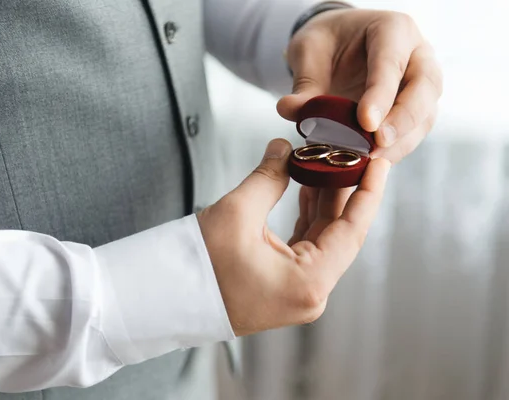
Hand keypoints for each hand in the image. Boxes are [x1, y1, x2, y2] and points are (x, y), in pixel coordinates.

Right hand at [197, 139, 390, 335]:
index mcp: (309, 283)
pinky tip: (308, 188)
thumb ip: (269, 176)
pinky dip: (308, 217)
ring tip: (328, 163)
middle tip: (351, 154)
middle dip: (344, 191)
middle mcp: (310, 293)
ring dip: (324, 201)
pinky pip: (306, 247)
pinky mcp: (284, 286)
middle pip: (339, 233)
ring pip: (323, 238)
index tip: (379, 162)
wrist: (168, 298)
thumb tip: (284, 148)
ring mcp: (298, 293)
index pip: (352, 230)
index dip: (368, 192)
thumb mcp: (237, 213)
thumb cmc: (199, 265)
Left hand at [277, 8, 442, 162]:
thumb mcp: (308, 52)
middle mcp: (417, 54)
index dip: (381, 94)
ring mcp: (423, 83)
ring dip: (402, 140)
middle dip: (402, 119)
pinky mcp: (418, 109)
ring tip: (373, 160)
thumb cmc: (327, 43)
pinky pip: (415, 132)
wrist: (338, 46)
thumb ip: (304, 83)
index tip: (365, 122)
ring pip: (425, 114)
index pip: (392, 62)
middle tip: (377, 143)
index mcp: (392, 29)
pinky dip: (397, 149)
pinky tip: (374, 162)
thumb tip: (290, 110)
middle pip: (425, 87)